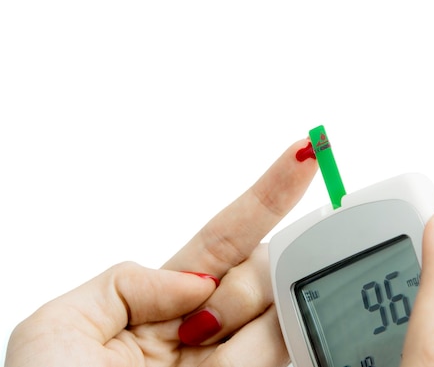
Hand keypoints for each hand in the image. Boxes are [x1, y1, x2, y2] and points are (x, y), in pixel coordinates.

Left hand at [5, 139, 317, 366]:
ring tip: (206, 345)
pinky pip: (287, 358)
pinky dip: (301, 342)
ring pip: (277, 317)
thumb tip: (193, 283)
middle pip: (260, 274)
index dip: (267, 194)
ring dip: (263, 317)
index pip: (227, 236)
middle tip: (205, 322)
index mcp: (162, 302)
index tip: (305, 151)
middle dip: (250, 281)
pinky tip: (311, 327)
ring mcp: (229, 364)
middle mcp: (204, 330)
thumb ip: (126, 281)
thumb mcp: (58, 327)